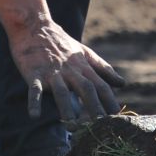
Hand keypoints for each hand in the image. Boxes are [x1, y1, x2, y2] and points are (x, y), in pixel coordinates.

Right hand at [9, 19, 126, 121]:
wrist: (34, 27)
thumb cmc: (61, 43)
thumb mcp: (85, 53)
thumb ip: (103, 69)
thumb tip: (122, 84)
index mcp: (83, 66)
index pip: (101, 85)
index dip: (110, 101)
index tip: (118, 119)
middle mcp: (70, 70)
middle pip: (86, 89)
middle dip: (94, 108)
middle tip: (100, 128)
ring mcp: (51, 72)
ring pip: (62, 91)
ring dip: (67, 109)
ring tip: (72, 126)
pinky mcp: (33, 73)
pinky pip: (34, 89)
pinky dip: (34, 102)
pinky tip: (34, 116)